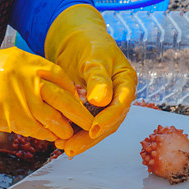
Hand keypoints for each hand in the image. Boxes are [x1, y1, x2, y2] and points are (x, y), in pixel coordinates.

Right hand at [0, 47, 93, 143]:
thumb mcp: (14, 60)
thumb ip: (36, 72)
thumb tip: (61, 88)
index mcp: (31, 63)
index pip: (63, 79)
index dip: (73, 93)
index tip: (77, 101)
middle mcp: (30, 81)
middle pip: (65, 100)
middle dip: (79, 115)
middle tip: (88, 123)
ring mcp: (22, 101)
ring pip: (54, 119)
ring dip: (64, 129)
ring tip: (67, 132)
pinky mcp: (13, 118)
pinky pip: (38, 131)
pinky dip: (47, 135)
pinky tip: (51, 136)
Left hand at [44, 4, 137, 154]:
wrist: (76, 40)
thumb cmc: (87, 43)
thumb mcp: (94, 57)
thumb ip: (98, 78)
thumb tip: (102, 100)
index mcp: (126, 82)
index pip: (121, 105)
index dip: (108, 119)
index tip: (93, 129)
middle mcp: (120, 97)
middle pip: (110, 122)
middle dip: (91, 137)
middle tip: (72, 148)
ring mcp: (107, 105)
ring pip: (98, 127)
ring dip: (82, 140)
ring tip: (64, 148)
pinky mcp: (93, 109)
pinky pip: (87, 124)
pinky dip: (76, 133)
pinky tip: (62, 141)